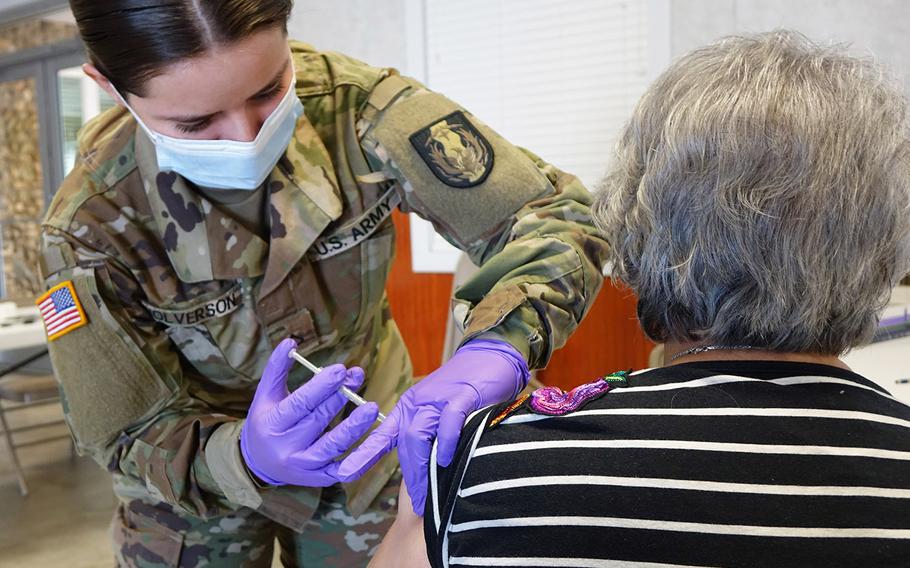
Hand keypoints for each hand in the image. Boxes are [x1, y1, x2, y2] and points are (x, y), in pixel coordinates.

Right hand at [240, 338, 379, 486]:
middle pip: (318, 419)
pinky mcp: (319, 478)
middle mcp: (287, 447)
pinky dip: (361, 458)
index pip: (300, 403)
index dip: (321, 387)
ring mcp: (304, 466)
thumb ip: (277, 368)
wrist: (259, 463)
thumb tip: (291, 342)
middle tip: (357, 376)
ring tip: (371, 407)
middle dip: (340, 397)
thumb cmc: (266, 421)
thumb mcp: (266, 395)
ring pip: (333, 446)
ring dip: (354, 427)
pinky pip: (344, 470)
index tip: (340, 370)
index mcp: (272, 424)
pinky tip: (377, 441)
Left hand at [338, 339, 528, 512]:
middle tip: (421, 504)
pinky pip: (448, 421)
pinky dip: (447, 442)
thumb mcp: (439, 411)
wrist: (490, 356)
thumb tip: (426, 470)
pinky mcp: (462, 396)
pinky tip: (448, 459)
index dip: (364, 455)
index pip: (382, 435)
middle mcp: (419, 402)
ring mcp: (439, 398)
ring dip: (423, 466)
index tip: (345, 474)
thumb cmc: (465, 389)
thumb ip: (430, 435)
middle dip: (410, 476)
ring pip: (419, 433)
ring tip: (431, 492)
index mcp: (409, 407)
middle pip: (404, 441)